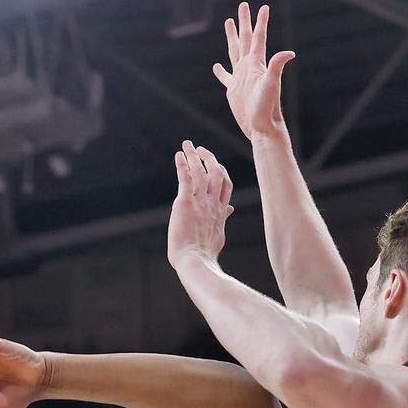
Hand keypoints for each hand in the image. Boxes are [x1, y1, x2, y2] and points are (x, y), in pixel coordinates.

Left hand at [168, 141, 233, 268]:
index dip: (221, 171)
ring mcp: (200, 202)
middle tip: (200, 149)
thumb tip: (229, 211)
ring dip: (194, 156)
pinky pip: (185, 178)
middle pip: (216, 173)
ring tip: (187, 145)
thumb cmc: (204, 255)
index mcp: (220, 212)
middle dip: (209, 158)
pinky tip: (178, 155)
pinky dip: (182, 165)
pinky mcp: (185, 203)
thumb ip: (222, 220)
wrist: (196, 262)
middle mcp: (212, 204)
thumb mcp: (218, 235)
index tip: (214, 164)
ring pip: (201, 172)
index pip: (225, 185)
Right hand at [213, 2, 294, 140]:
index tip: (263, 7)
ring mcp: (240, 78)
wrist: (261, 127)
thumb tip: (289, 53)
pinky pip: (225, 77)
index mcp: (256, 64)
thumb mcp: (270, 84)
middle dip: (244, 22)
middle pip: (245, 39)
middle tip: (243, 5)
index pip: (258, 38)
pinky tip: (217, 66)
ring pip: (234, 51)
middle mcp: (248, 68)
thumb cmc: (267, 107)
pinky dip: (221, 71)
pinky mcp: (233, 90)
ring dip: (232, 37)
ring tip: (229, 23)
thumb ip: (277, 66)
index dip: (261, 22)